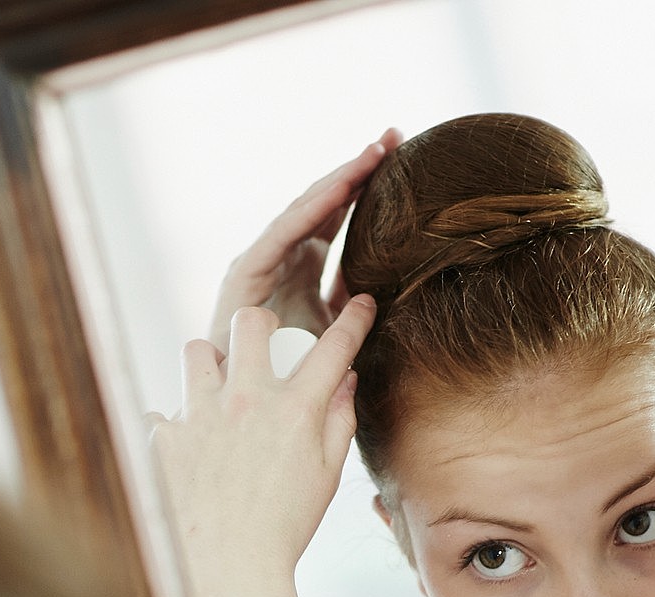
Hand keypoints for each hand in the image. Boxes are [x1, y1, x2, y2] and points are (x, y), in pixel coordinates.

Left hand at [150, 296, 376, 581]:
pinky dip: (171, 427)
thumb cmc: (282, 530)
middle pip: (250, 320)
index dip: (352, 319)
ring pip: (196, 351)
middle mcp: (246, 401)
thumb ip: (338, 422)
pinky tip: (183, 448)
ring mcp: (200, 415)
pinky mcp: (164, 438)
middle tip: (260, 344)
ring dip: (208, 366)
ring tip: (213, 394)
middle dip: (259, 323)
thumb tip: (344, 382)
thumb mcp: (325, 478)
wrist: (226, 571)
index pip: (332, 348)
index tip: (359, 303)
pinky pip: (161, 413)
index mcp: (295, 411)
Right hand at [208, 131, 397, 352]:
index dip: (369, 185)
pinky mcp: (247, 270)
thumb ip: (362, 309)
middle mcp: (283, 253)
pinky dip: (314, 206)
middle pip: (325, 200)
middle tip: (396, 136)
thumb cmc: (292, 374)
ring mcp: (263, 258)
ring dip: (341, 177)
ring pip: (307, 208)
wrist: (247, 403)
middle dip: (359, 168)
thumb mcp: (341, 333)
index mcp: (304, 261)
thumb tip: (404, 293)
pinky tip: (344, 184)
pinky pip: (286, 231)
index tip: (408, 158)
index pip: (340, 213)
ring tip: (376, 152)